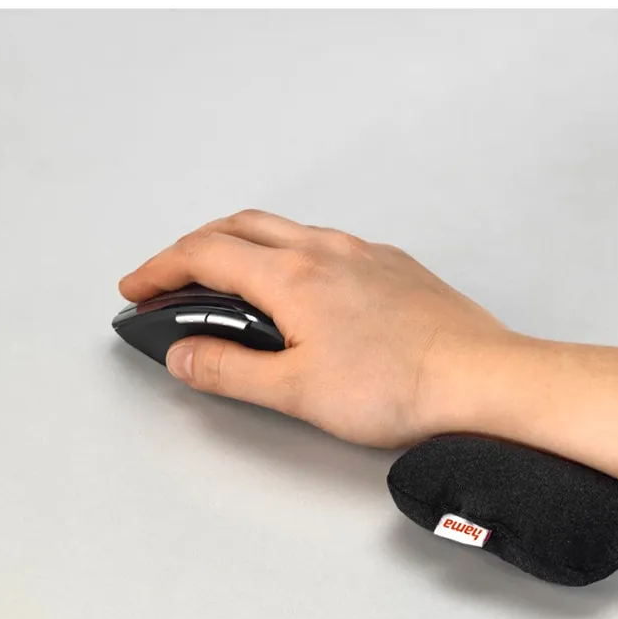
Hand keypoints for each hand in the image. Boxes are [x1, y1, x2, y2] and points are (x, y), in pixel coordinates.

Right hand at [119, 210, 509, 445]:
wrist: (479, 378)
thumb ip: (230, 370)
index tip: (138, 290)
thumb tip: (184, 354)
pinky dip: (290, 252)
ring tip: (227, 280)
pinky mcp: (394, 266)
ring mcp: (363, 253)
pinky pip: (326, 242)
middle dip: (193, 247)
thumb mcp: (296, 391)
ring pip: (285, 230)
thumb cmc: (399, 387)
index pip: (204, 255)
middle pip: (239, 227)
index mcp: (292, 276)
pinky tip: (300, 285)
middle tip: (172, 278)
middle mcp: (326, 251)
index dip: (160, 269)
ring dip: (242, 245)